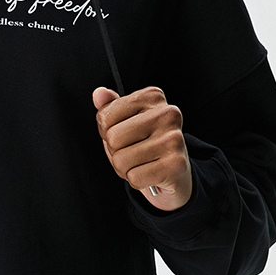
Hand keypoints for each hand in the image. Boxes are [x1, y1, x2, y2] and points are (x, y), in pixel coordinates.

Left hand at [92, 87, 192, 210]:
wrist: (174, 172)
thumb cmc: (145, 144)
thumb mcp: (124, 122)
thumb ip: (109, 108)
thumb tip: (99, 93)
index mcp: (152, 97)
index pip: (105, 117)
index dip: (106, 132)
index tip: (124, 135)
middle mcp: (167, 113)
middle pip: (112, 138)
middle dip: (115, 152)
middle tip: (133, 153)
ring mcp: (174, 138)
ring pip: (121, 160)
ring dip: (125, 169)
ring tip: (141, 164)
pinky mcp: (176, 164)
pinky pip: (134, 177)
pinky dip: (136, 181)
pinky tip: (150, 174)